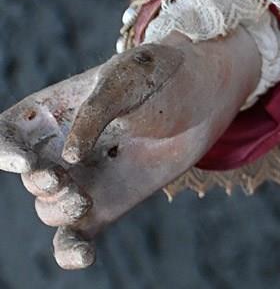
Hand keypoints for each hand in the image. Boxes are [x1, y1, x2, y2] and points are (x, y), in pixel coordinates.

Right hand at [0, 29, 260, 269]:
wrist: (208, 95)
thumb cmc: (164, 75)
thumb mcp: (130, 78)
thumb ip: (95, 112)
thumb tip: (69, 158)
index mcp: (57, 109)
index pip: (8, 132)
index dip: (4, 150)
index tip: (24, 160)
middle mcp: (63, 147)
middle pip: (27, 175)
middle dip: (38, 182)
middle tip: (62, 180)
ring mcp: (85, 177)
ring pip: (49, 208)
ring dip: (59, 209)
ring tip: (84, 199)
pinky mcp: (108, 203)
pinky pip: (75, 236)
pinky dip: (71, 251)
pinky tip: (83, 255)